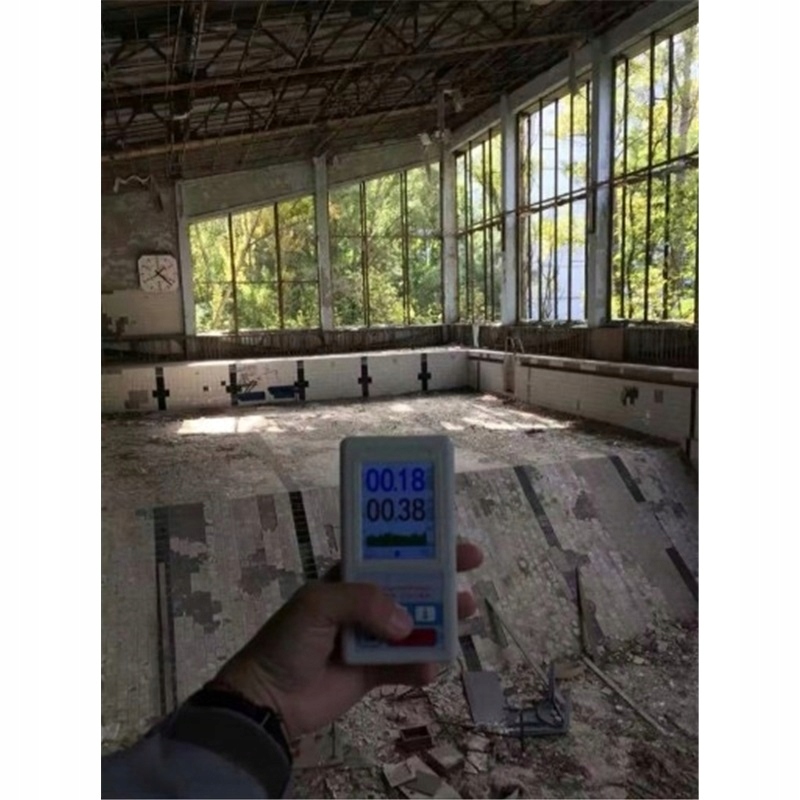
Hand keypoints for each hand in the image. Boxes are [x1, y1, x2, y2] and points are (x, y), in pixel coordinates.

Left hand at [215, 541, 483, 738]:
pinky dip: (422, 666)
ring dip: (442, 620)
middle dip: (443, 578)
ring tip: (466, 616)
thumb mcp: (318, 604)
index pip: (392, 555)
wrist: (268, 699)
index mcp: (350, 578)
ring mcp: (372, 638)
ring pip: (416, 625)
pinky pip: (407, 666)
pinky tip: (430, 668)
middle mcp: (365, 604)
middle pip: (412, 586)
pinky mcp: (374, 672)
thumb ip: (364, 602)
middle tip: (472, 571)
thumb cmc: (289, 641)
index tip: (454, 543)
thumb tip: (407, 625)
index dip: (423, 547)